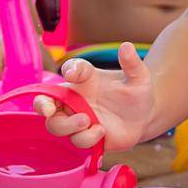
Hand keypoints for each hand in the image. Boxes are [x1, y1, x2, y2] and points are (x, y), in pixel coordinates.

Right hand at [34, 42, 154, 151]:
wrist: (144, 117)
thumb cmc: (136, 93)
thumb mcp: (138, 77)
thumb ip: (132, 63)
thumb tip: (127, 46)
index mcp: (84, 79)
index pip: (69, 69)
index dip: (67, 71)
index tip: (72, 75)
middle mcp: (75, 99)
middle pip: (45, 103)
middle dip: (44, 106)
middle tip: (52, 110)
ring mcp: (78, 119)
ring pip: (56, 126)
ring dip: (68, 126)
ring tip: (89, 122)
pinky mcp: (86, 137)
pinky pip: (76, 141)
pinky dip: (86, 138)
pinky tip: (102, 132)